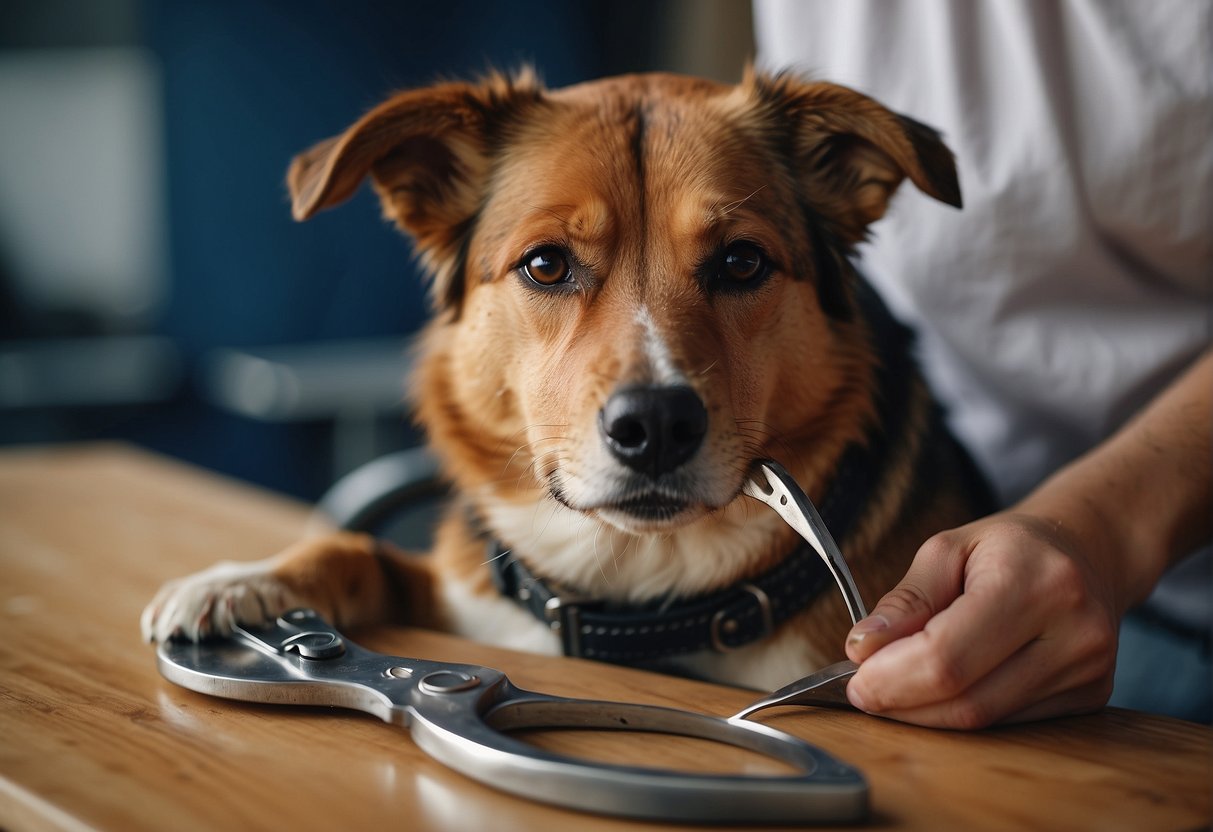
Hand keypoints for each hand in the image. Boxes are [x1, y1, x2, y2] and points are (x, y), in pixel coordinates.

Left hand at [843, 512, 1122, 728]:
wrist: (1086, 550)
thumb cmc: (1008, 546)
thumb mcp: (947, 549)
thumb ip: (906, 600)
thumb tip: (862, 648)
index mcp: (1036, 583)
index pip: (947, 656)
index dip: (892, 679)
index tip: (853, 679)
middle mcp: (1075, 632)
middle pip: (966, 700)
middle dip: (902, 701)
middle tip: (864, 689)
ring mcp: (1088, 672)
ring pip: (984, 720)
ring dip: (925, 713)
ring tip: (894, 688)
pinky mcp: (1090, 698)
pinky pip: (1006, 722)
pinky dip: (960, 712)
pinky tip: (937, 692)